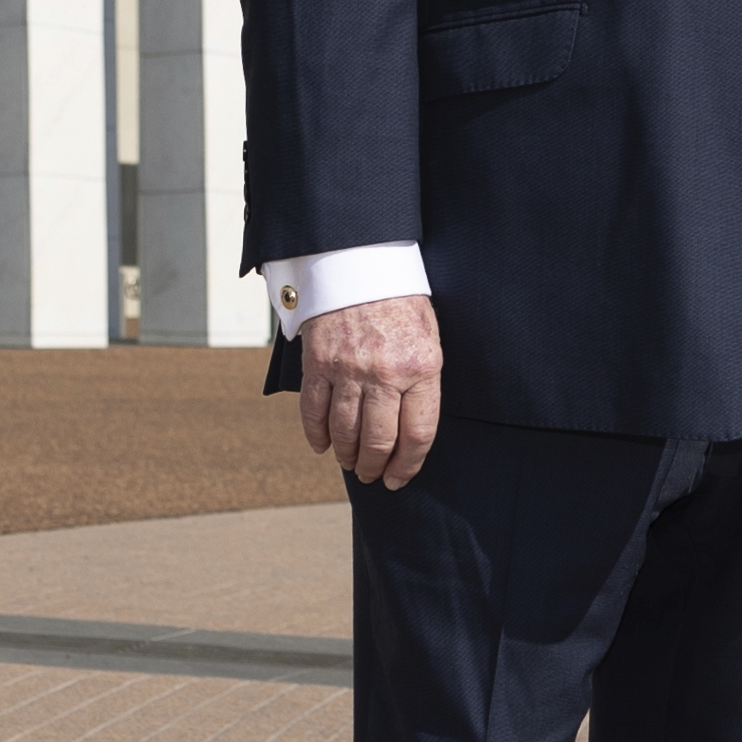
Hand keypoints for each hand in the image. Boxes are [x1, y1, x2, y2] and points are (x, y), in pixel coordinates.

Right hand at [297, 295, 444, 489]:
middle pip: (379, 440)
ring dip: (347, 455)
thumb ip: (423, 381)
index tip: (399, 479)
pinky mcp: (317, 363)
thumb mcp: (428, 337)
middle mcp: (384, 372)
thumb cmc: (400, 302)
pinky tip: (322, 446)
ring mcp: (348, 369)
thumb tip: (412, 432)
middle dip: (375, 466)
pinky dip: (316, 434)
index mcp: (421, 367)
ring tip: (350, 462)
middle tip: (373, 475)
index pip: (418, 434)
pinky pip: (313, 411)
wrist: (360, 262)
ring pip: (345, 431)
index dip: (408, 465)